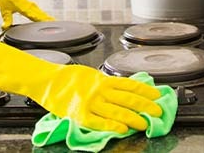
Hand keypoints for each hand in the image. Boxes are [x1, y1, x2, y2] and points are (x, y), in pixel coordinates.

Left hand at [0, 0, 54, 28]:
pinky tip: (40, 14)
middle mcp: (27, 3)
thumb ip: (7, 19)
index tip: (50, 22)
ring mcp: (27, 2)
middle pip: (39, 12)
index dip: (42, 20)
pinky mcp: (25, 1)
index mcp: (23, 6)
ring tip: (51, 19)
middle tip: (55, 22)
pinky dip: (38, 11)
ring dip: (43, 14)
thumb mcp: (3, 10)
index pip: (34, 15)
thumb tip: (5, 27)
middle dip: (46, 17)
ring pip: (37, 9)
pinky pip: (34, 7)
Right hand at [0, 30, 161, 132]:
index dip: (145, 91)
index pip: (130, 85)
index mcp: (103, 79)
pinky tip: (121, 129)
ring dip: (133, 117)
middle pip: (127, 98)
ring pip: (116, 110)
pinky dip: (111, 125)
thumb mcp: (91, 75)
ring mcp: (90, 102)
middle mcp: (99, 89)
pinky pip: (98, 121)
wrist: (46, 80)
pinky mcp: (79, 114)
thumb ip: (107, 82)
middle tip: (158, 111)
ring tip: (145, 123)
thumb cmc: (67, 77)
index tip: (158, 96)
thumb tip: (126, 88)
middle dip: (145, 106)